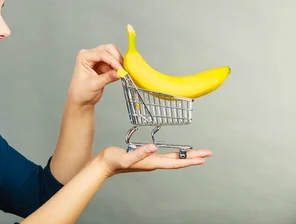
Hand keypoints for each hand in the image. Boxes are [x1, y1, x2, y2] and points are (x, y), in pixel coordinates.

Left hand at [67, 45, 123, 105]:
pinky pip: (114, 63)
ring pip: (113, 54)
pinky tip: (120, 73)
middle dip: (116, 58)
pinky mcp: (104, 66)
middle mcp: (90, 56)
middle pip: (108, 49)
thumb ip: (107, 77)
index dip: (112, 60)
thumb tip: (119, 72)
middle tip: (122, 68)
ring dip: (119, 62)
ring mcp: (97, 60)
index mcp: (84, 57)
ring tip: (122, 72)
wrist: (81, 100)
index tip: (120, 68)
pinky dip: (119, 67)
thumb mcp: (94, 84)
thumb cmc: (81, 92)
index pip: (101, 54)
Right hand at [94, 144, 211, 177]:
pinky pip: (166, 156)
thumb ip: (138, 153)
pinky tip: (177, 152)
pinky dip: (175, 154)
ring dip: (186, 157)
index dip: (189, 160)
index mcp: (151, 162)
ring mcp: (151, 161)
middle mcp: (153, 163)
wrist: (104, 164)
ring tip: (198, 154)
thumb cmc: (112, 160)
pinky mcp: (147, 157)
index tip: (202, 158)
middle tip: (208, 154)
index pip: (174, 162)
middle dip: (193, 158)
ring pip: (173, 159)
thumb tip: (153, 148)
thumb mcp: (124, 156)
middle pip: (177, 161)